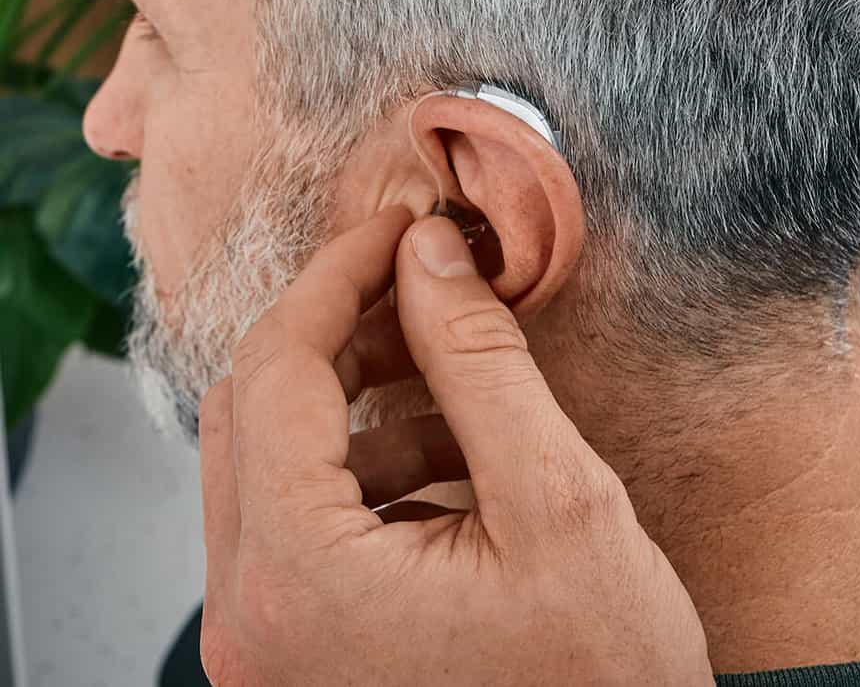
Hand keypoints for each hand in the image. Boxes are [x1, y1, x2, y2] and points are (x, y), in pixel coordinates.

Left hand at [198, 207, 713, 685]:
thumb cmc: (602, 686)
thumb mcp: (559, 503)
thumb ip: (480, 362)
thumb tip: (428, 252)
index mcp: (298, 578)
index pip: (277, 369)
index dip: (337, 275)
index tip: (399, 227)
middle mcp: (249, 615)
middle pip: (254, 407)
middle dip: (339, 327)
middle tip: (421, 285)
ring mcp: (262, 637)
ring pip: (272, 455)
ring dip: (359, 395)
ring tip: (453, 375)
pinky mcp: (294, 643)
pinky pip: (300, 511)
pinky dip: (365, 460)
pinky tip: (449, 453)